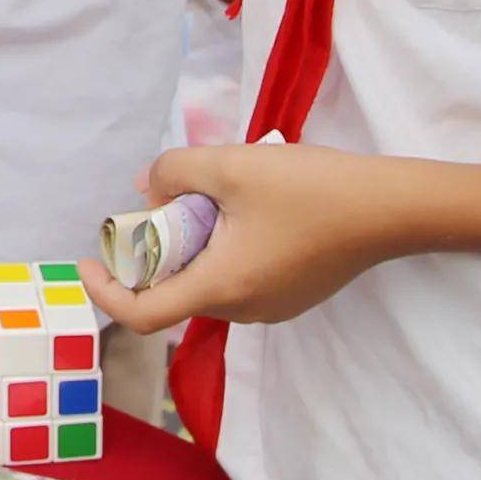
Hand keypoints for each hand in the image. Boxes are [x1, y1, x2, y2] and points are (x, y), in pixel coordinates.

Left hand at [75, 143, 412, 336]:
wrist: (392, 207)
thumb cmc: (311, 188)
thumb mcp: (230, 166)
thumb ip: (173, 173)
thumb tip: (144, 191)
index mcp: (222, 289)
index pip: (142, 314)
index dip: (104, 290)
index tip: (88, 258)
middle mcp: (245, 310)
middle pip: (175, 292)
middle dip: (155, 251)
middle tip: (164, 200)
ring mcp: (273, 307)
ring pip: (207, 282)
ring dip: (191, 246)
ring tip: (211, 197)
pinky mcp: (293, 295)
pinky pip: (238, 277)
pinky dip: (222, 249)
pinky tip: (243, 208)